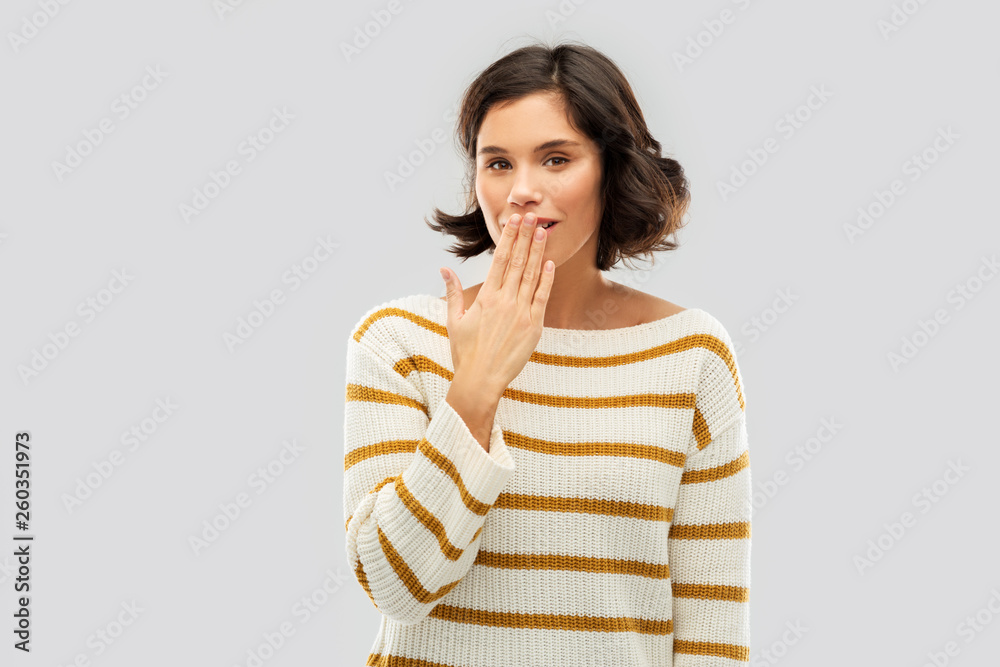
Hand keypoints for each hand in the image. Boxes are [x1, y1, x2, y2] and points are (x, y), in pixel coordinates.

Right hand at [439, 212, 554, 395]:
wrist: (480, 381)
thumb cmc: (465, 353)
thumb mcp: (454, 320)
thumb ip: (452, 292)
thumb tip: (444, 269)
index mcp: (485, 297)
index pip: (500, 259)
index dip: (509, 238)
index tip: (514, 221)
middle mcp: (504, 301)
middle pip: (518, 261)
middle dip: (525, 237)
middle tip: (533, 216)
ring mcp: (521, 313)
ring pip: (531, 275)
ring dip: (537, 252)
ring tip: (543, 231)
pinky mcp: (534, 327)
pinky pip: (542, 298)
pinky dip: (547, 279)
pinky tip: (550, 263)